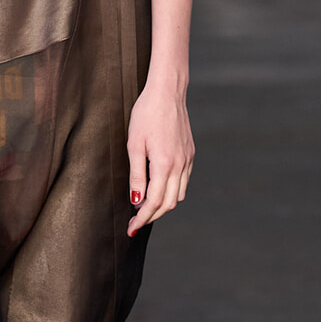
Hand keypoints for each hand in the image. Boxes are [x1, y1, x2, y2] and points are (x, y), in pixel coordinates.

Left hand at [126, 78, 193, 236]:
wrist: (167, 93)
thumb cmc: (146, 115)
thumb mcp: (134, 145)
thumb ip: (137, 175)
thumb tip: (137, 201)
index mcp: (164, 164)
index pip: (153, 203)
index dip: (141, 218)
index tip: (130, 228)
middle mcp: (180, 165)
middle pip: (167, 204)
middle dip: (151, 216)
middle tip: (135, 222)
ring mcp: (188, 160)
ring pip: (177, 195)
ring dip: (162, 206)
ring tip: (145, 207)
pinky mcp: (190, 154)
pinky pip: (183, 182)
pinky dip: (171, 192)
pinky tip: (158, 189)